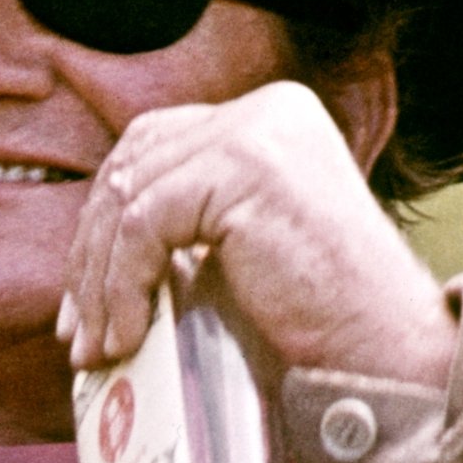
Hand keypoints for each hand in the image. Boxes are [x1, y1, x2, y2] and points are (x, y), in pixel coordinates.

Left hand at [58, 80, 456, 386]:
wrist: (384, 353)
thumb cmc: (320, 318)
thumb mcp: (245, 247)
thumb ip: (190, 220)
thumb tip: (93, 250)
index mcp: (271, 116)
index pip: (153, 147)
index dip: (105, 221)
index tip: (86, 299)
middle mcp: (266, 109)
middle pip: (133, 165)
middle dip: (92, 255)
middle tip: (78, 331)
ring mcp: (258, 131)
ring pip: (129, 198)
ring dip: (100, 282)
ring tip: (98, 347)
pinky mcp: (245, 168)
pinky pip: (144, 223)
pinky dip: (121, 286)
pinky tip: (127, 336)